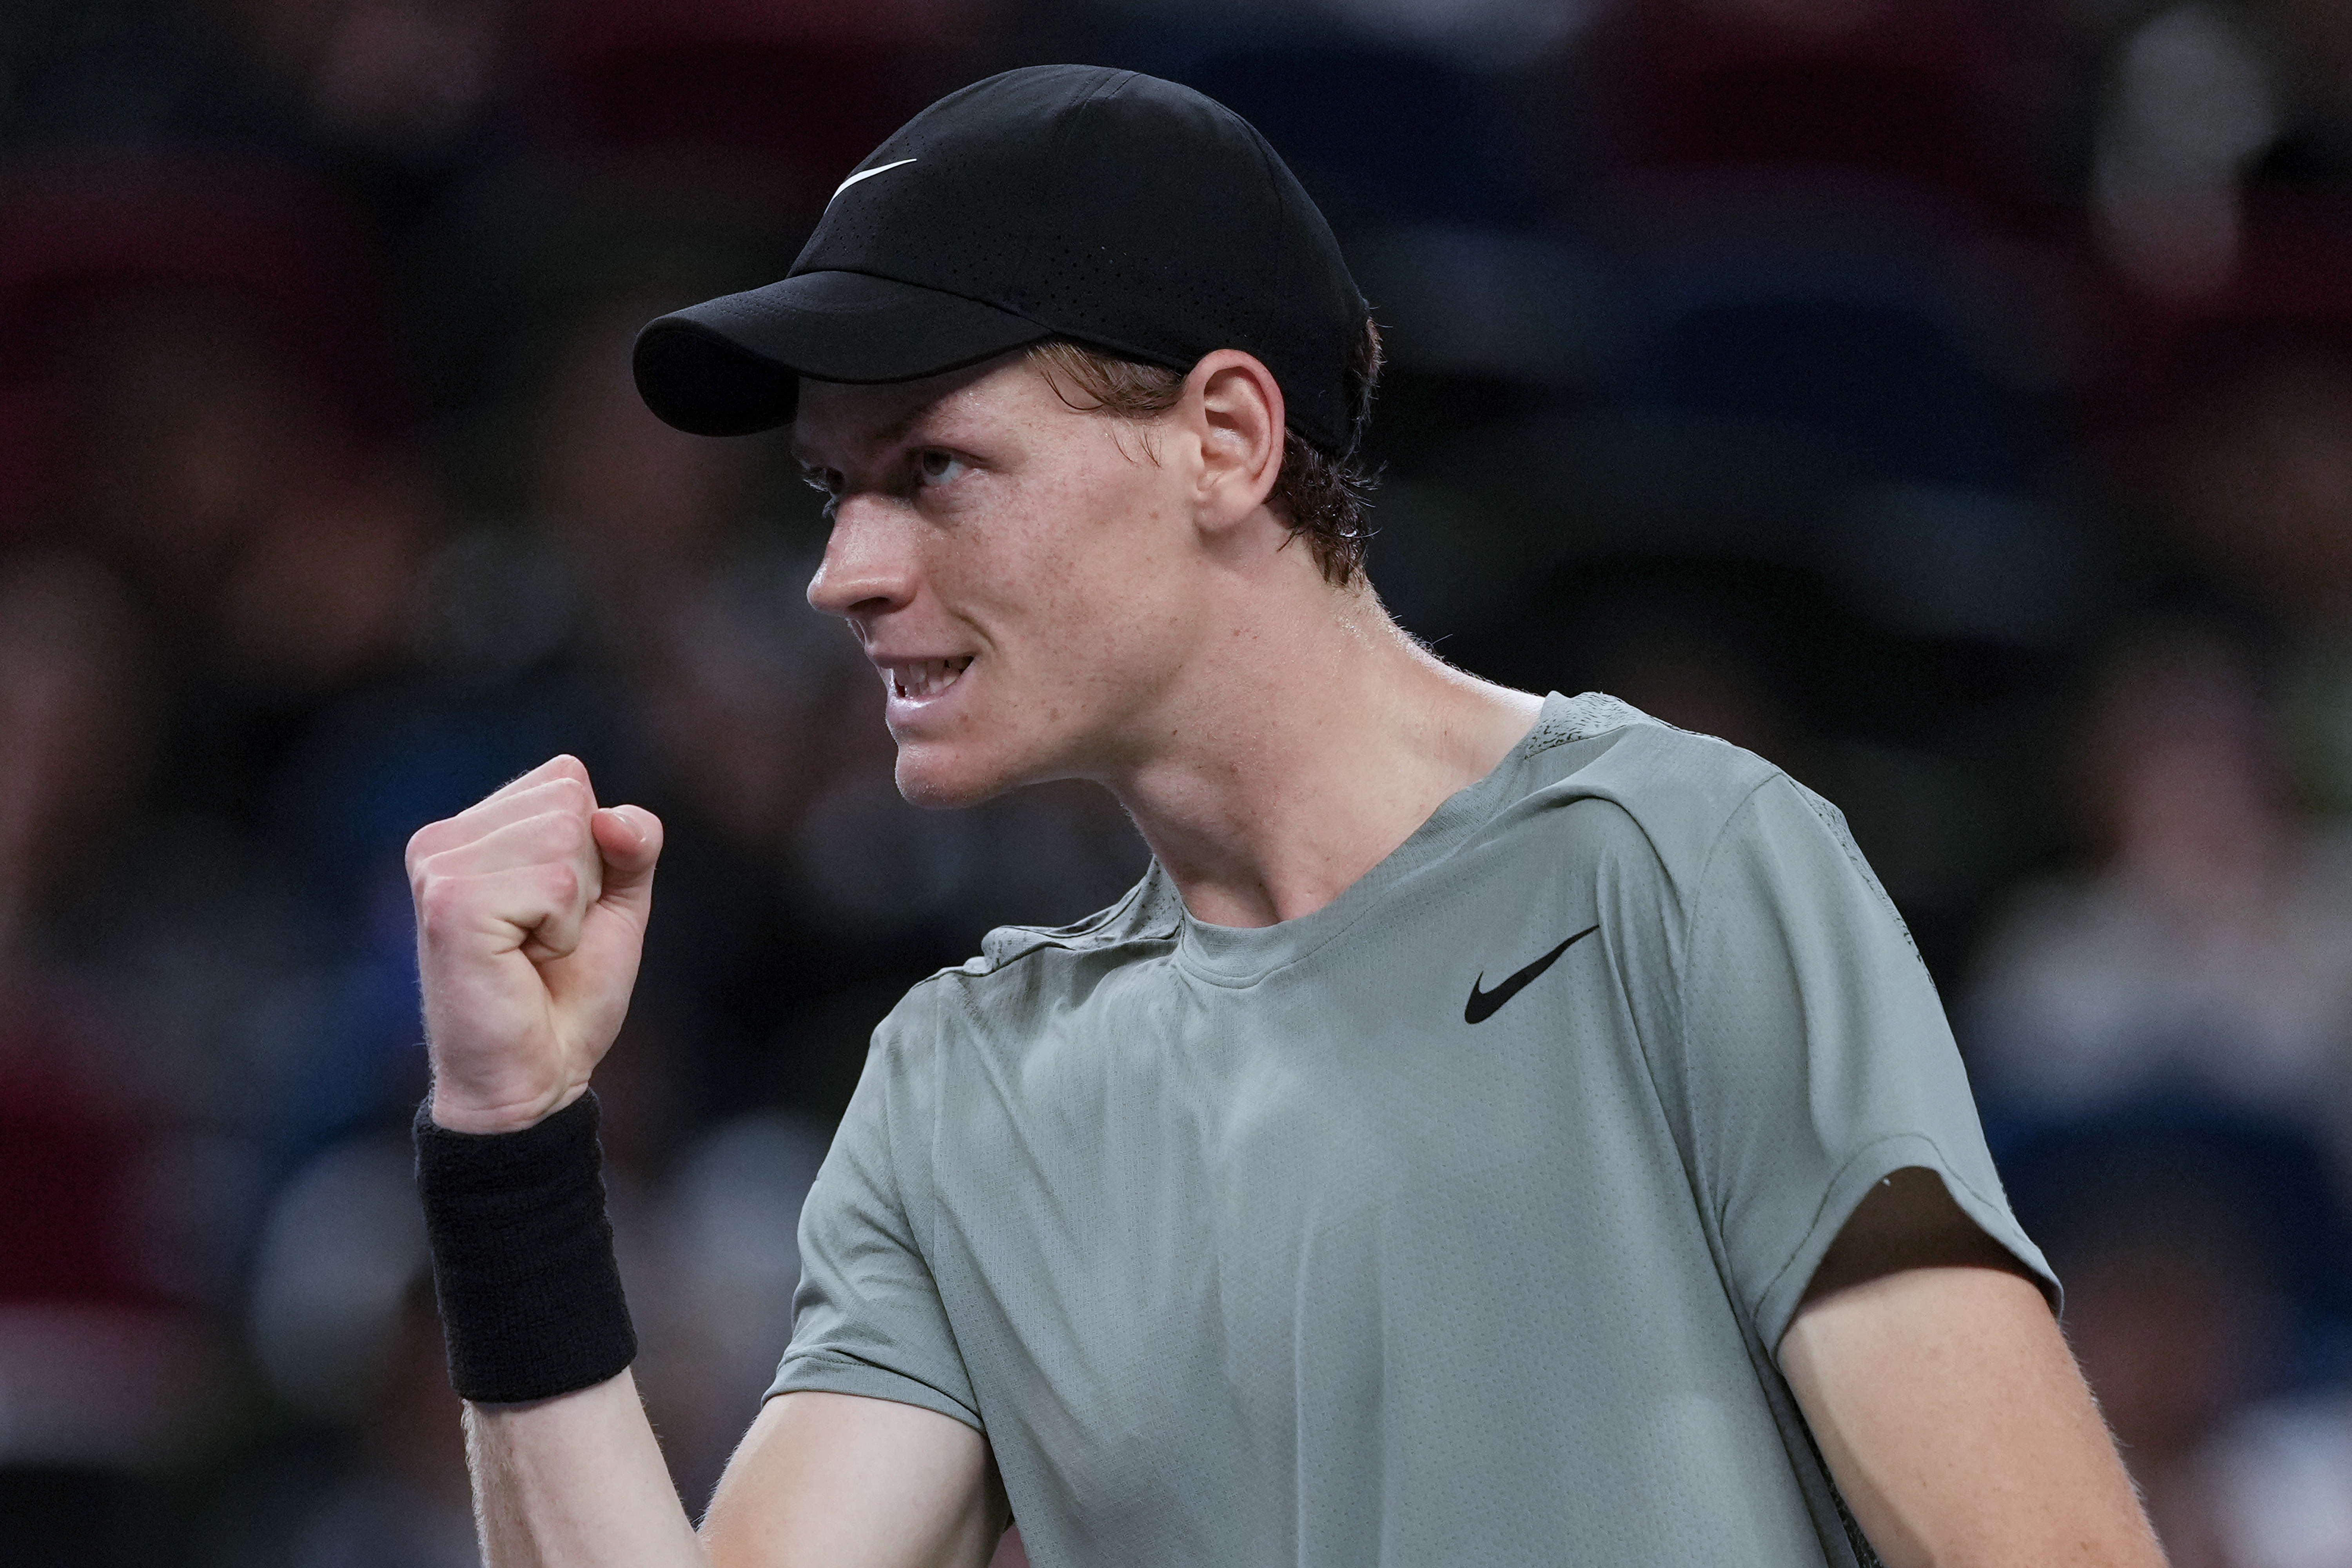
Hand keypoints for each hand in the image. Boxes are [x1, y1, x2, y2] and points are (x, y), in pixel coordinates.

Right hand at [407, 756, 663, 1132]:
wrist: (537, 1074)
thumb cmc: (568, 991)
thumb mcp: (616, 900)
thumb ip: (631, 840)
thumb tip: (610, 817)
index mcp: (473, 829)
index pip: (568, 779)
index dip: (594, 850)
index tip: (559, 909)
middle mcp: (444, 839)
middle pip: (570, 801)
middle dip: (585, 878)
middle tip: (545, 936)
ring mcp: (439, 867)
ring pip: (566, 838)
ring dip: (573, 907)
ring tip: (532, 949)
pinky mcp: (450, 904)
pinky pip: (555, 883)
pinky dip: (562, 930)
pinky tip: (523, 960)